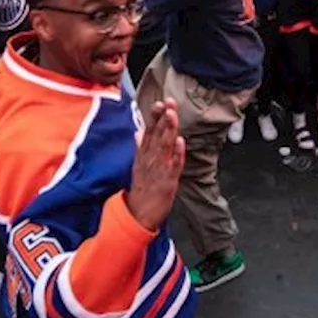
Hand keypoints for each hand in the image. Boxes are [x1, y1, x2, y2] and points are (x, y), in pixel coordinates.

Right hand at [125, 100, 184, 230]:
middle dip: (163, 117)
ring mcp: (159, 169)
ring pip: (164, 146)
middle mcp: (150, 159)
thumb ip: (140, 147)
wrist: (139, 215)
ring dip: (168, 129)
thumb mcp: (138, 166)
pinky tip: (180, 141)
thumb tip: (138, 132)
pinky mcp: (167, 181)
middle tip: (168, 102)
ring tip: (172, 115)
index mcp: (144, 155)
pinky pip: (173, 165)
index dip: (155, 116)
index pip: (149, 131)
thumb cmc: (142, 190)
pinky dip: (176, 153)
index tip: (160, 102)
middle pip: (156, 135)